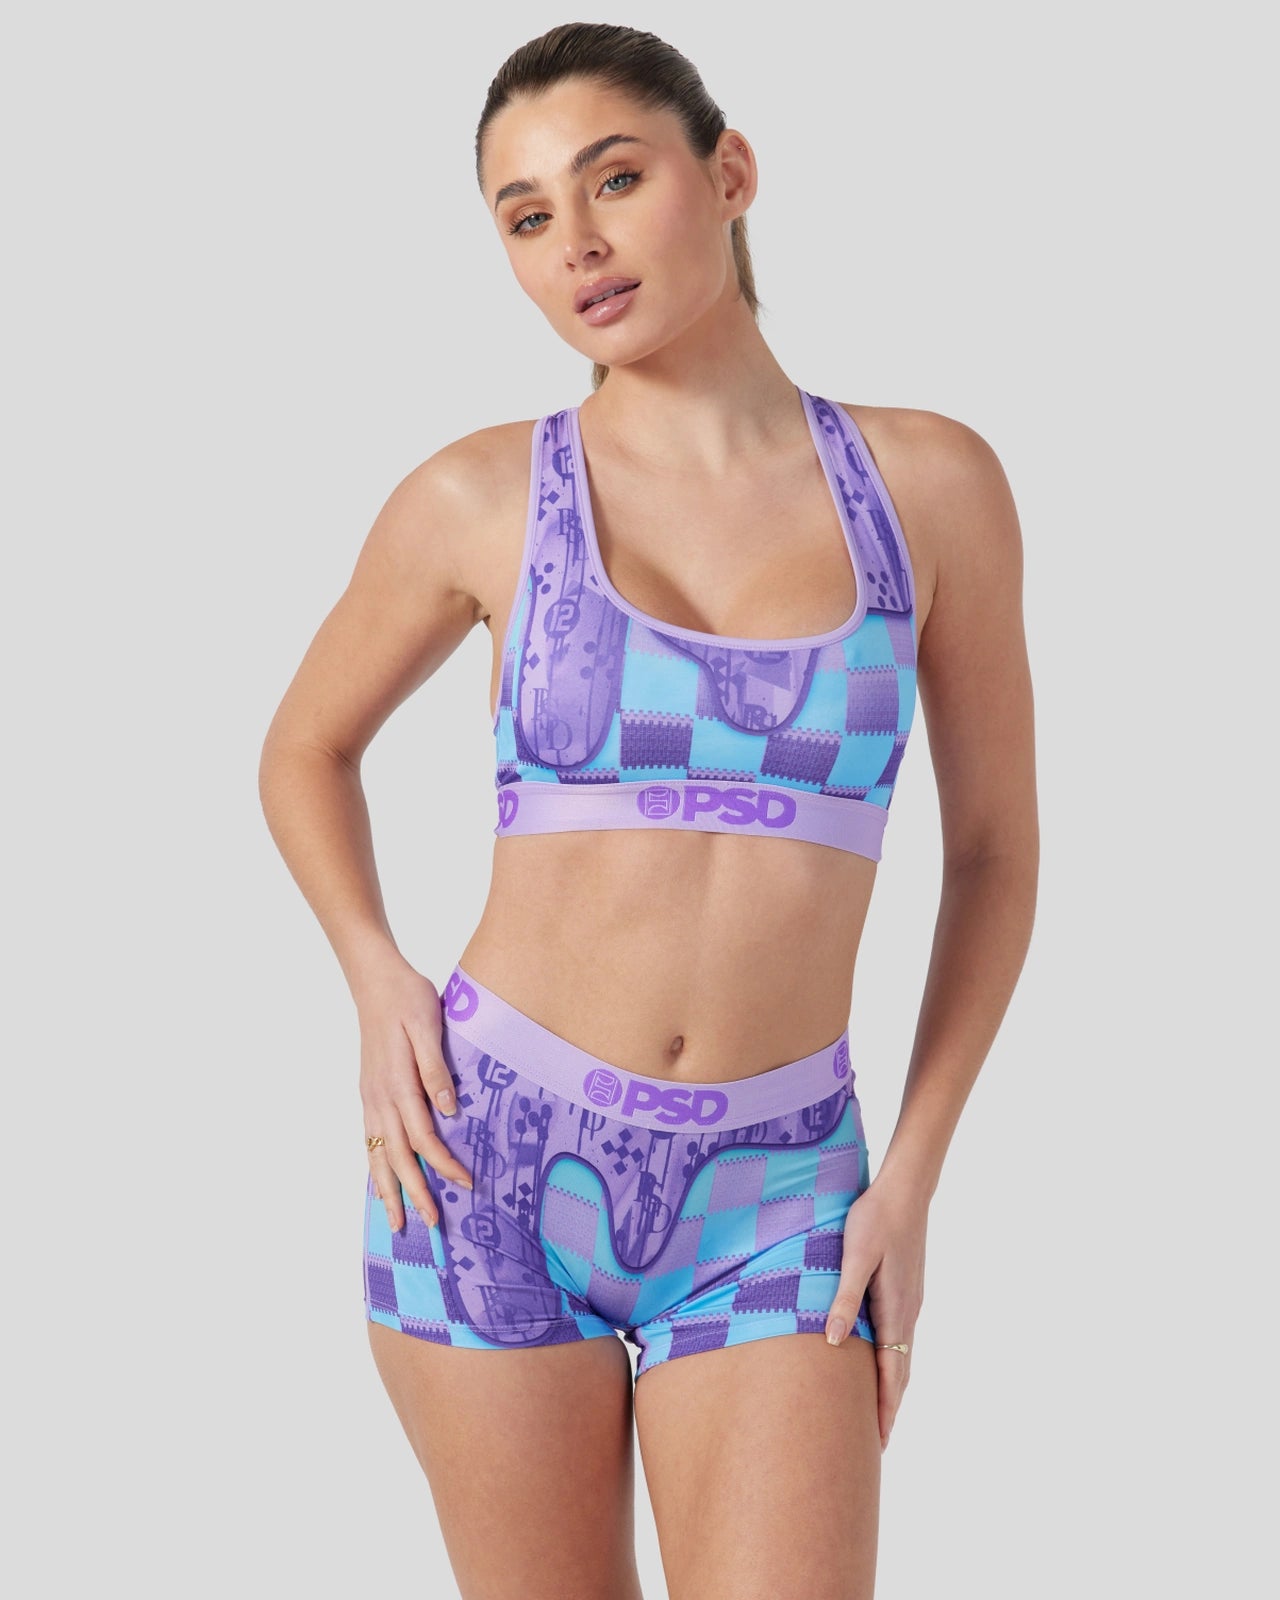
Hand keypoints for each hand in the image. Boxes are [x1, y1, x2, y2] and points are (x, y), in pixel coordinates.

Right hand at [355, 957, 473, 1230]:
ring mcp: (370, 1098)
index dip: (444, 1165)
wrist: (375, 980)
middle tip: (430, 1227)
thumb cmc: (408, 999)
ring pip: (377, 1154)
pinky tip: (380, 1182)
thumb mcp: (429, 1026)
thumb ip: (436, 1070)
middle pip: (398, 1157)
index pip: (424, 1138)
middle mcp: (380, 1098)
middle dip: (414, 1194)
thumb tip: (448, 1110)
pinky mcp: (368, 1093)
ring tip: (396, 1222)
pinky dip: (375, 1166)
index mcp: (398, 1084)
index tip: (467, 1184)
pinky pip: (370, 1140)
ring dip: (388, 1190)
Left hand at [824, 1178, 927, 1451]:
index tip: (880, 1442)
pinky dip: (894, 1362)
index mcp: (896, 1310)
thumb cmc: (874, 1220)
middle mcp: (908, 1312)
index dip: (885, 1408)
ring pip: (903, 1355)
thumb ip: (846, 1298)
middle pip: (901, 1372)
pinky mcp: (906, 1290)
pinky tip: (885, 1362)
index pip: (892, 1373)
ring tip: (882, 1412)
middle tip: (879, 1443)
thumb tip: (835, 1343)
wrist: (904, 1190)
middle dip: (891, 1407)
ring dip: (893, 1386)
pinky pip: (900, 1337)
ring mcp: (910, 1301)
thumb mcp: (856, 1257)